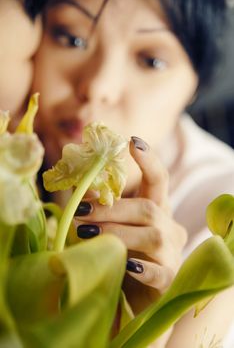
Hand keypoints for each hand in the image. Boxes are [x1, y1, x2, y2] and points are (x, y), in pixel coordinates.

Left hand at [73, 137, 186, 313]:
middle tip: (80, 211)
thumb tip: (78, 184)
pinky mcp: (169, 279)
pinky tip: (124, 265)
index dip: (148, 161)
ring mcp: (172, 253)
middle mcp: (170, 227)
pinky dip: (140, 267)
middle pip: (148, 208)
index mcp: (157, 209)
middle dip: (112, 208)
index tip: (133, 141)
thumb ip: (100, 206)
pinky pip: (158, 272)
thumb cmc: (121, 253)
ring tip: (87, 235)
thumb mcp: (111, 226)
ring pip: (153, 235)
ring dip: (117, 232)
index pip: (159, 180)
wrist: (133, 294)